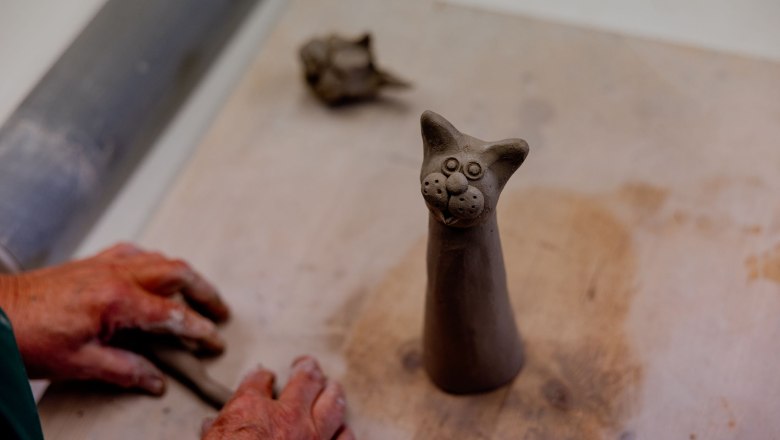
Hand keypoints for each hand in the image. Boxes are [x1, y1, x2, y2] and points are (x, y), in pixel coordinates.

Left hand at [0, 242, 228, 394]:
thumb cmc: (29, 337)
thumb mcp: (78, 363)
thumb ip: (124, 370)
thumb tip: (156, 381)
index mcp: (117, 299)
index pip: (172, 314)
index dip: (198, 330)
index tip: (214, 342)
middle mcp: (117, 273)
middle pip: (178, 274)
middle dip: (205, 293)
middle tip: (221, 312)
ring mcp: (106, 263)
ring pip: (161, 259)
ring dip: (185, 276)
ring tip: (198, 294)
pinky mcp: (93, 261)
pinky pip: (136, 252)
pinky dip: (156, 262)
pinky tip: (157, 273)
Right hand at [202, 356, 352, 439]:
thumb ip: (214, 431)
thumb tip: (209, 425)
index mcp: (251, 409)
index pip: (260, 380)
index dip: (262, 377)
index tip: (264, 377)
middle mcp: (286, 417)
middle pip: (305, 380)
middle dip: (307, 369)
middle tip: (307, 365)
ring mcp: (311, 438)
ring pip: (332, 403)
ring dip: (333, 392)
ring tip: (332, 387)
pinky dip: (344, 433)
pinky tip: (343, 429)